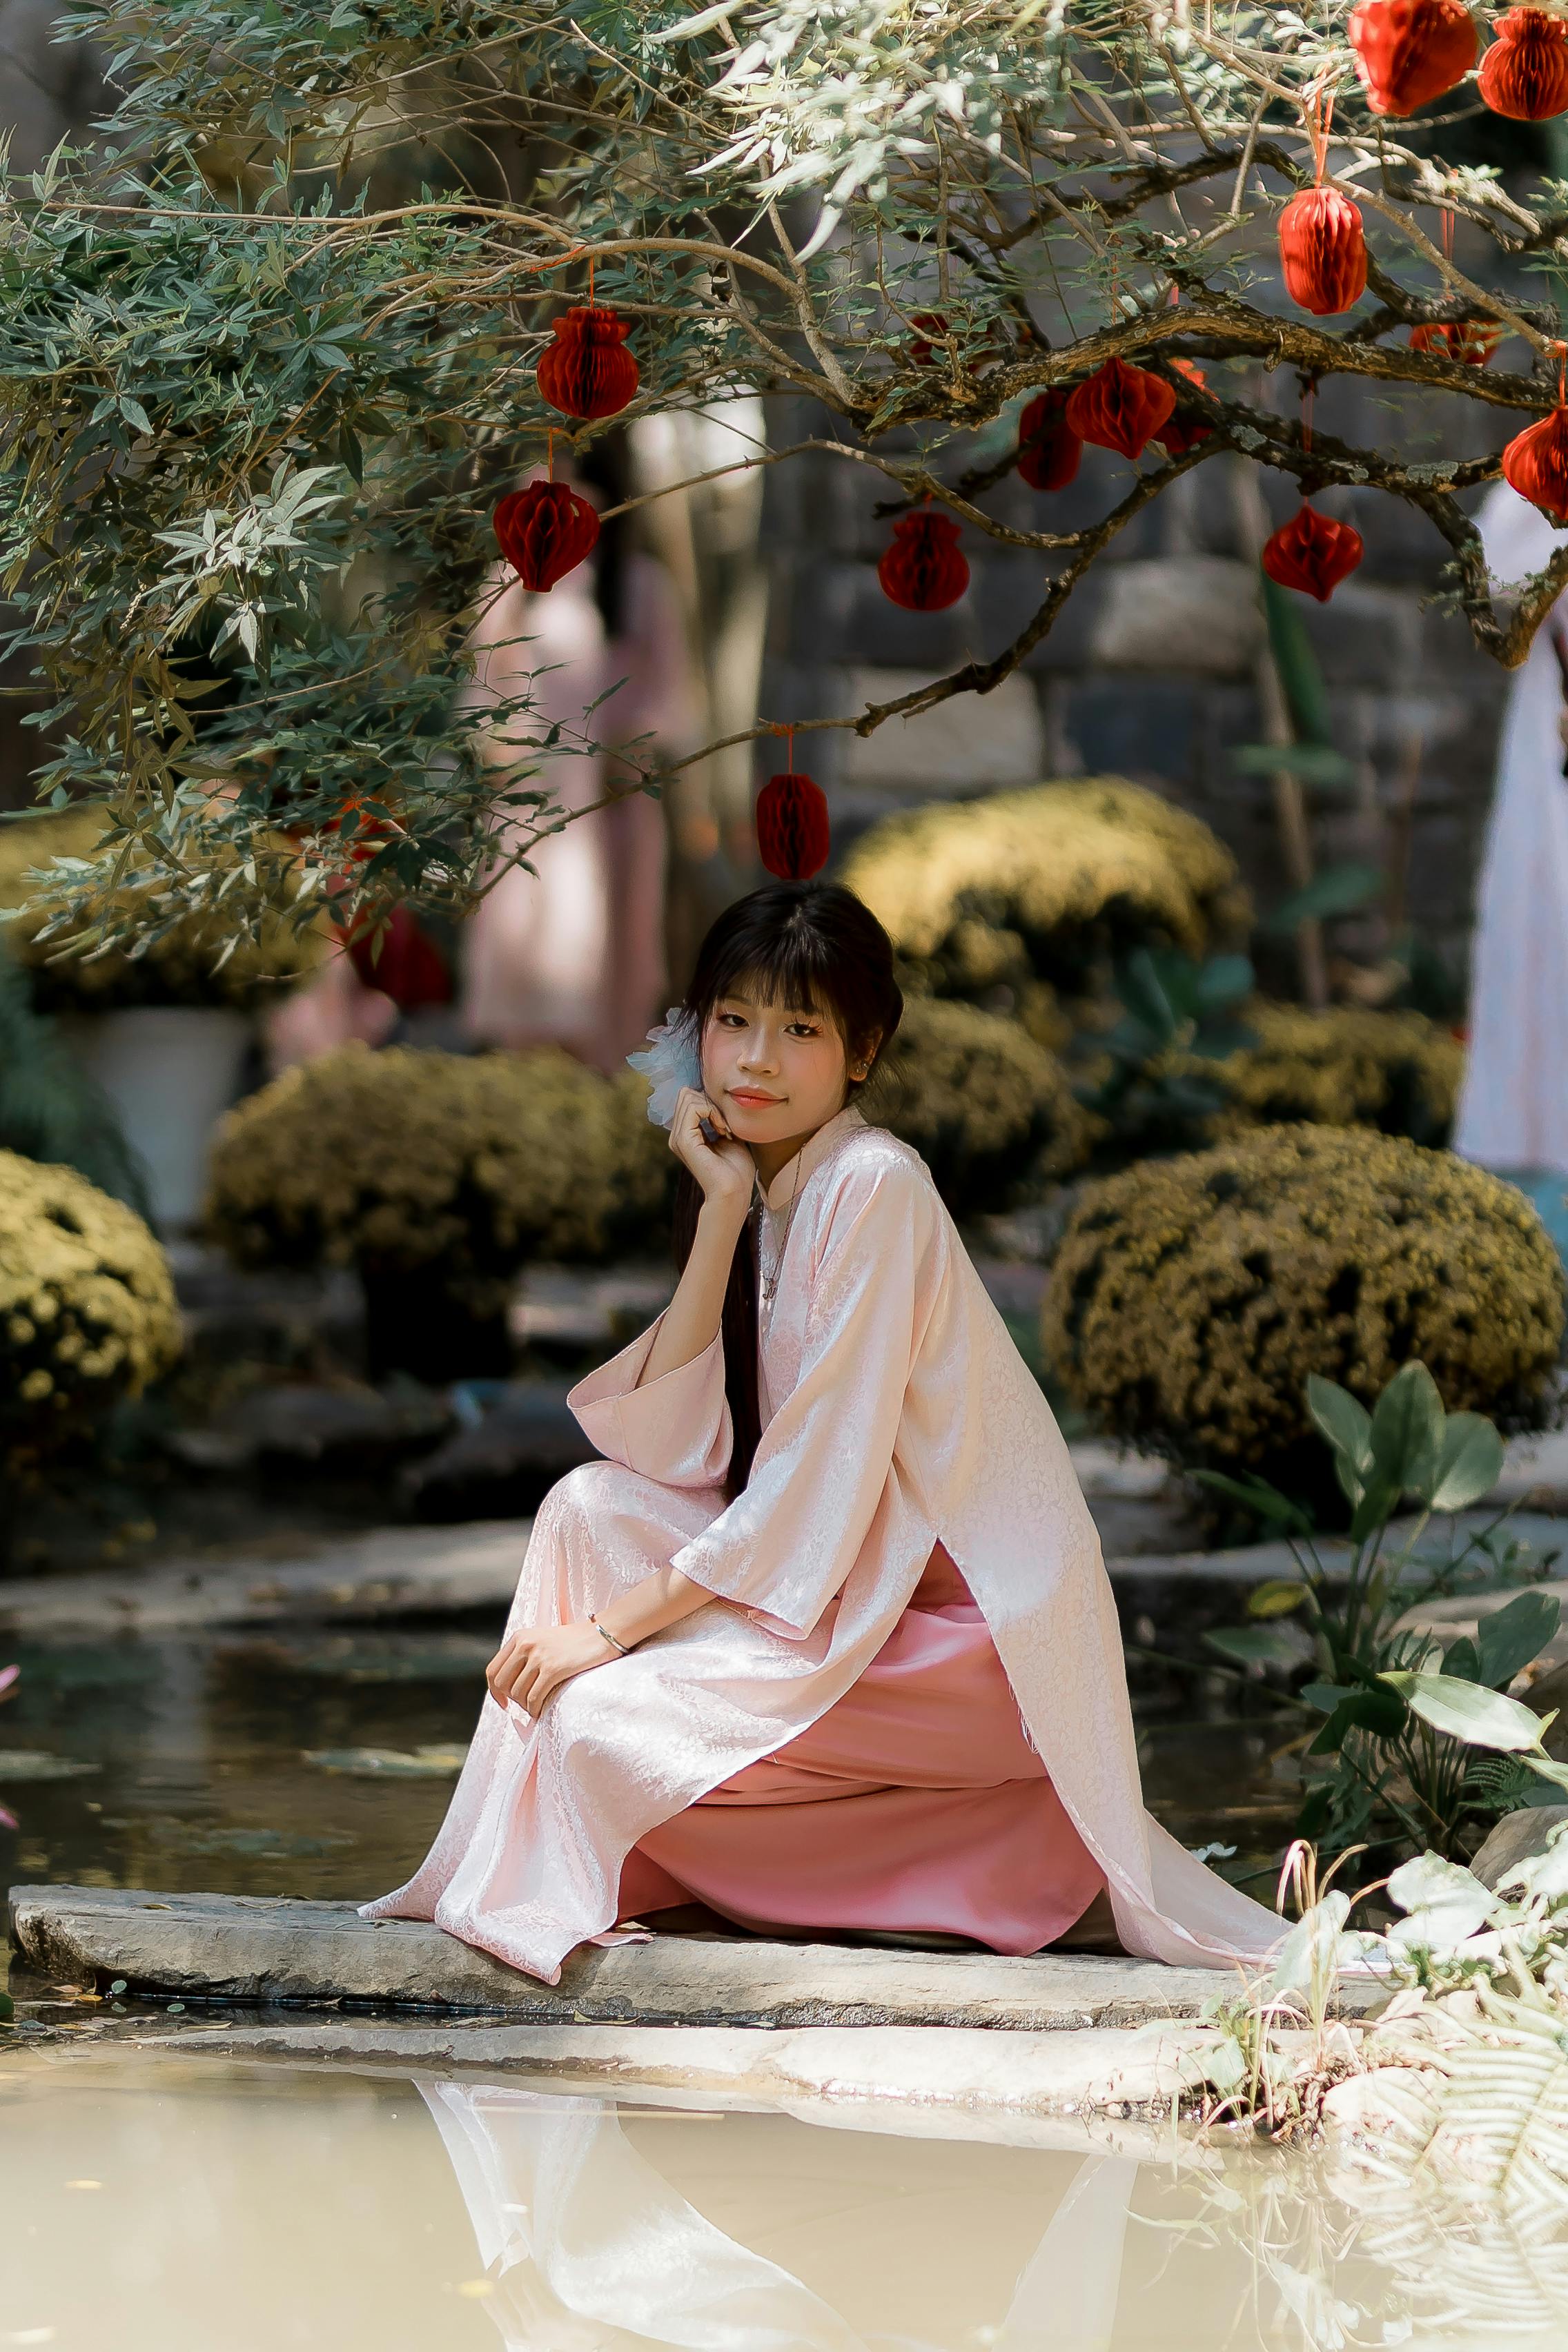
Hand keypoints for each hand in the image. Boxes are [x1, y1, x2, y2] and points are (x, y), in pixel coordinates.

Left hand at [486, 1620, 612, 1717]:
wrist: (602, 1633)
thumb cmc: (574, 1642)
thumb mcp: (542, 1640)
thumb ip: (524, 1656)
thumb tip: (508, 1686)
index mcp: (519, 1637)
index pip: (493, 1671)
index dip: (495, 1692)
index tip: (505, 1703)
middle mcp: (525, 1645)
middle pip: (503, 1685)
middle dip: (513, 1700)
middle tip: (527, 1706)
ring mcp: (539, 1656)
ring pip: (519, 1694)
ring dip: (526, 1706)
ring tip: (538, 1707)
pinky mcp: (554, 1668)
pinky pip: (534, 1698)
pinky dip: (535, 1710)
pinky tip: (543, 1711)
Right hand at [669, 1085, 752, 1218]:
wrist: (734, 1192)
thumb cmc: (736, 1171)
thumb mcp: (729, 1136)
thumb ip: (721, 1119)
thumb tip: (721, 1100)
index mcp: (686, 1135)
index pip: (689, 1098)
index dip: (710, 1102)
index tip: (727, 1123)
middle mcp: (678, 1135)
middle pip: (686, 1094)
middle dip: (710, 1102)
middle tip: (726, 1124)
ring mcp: (678, 1138)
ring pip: (688, 1097)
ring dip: (712, 1108)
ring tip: (725, 1128)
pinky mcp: (684, 1140)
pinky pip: (694, 1108)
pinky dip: (712, 1112)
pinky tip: (723, 1130)